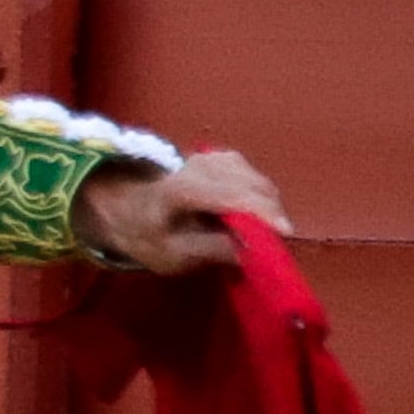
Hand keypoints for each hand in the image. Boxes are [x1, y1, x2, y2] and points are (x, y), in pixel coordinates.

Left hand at [73, 147, 289, 274]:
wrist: (128, 206)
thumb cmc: (148, 235)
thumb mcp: (172, 255)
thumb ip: (211, 251)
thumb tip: (249, 250)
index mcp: (183, 188)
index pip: (233, 196)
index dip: (262, 214)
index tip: (284, 234)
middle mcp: (202, 165)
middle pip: (253, 186)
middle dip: (271, 214)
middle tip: (278, 245)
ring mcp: (215, 158)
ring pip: (258, 180)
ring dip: (269, 207)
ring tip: (267, 235)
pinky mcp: (225, 159)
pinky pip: (254, 177)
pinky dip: (262, 198)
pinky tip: (257, 217)